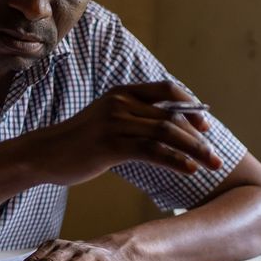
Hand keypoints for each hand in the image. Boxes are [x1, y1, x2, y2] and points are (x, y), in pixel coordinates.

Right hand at [12, 81, 221, 188]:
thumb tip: (168, 127)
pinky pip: (151, 151)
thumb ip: (134, 118)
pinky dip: (174, 161)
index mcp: (122, 92)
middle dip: (199, 138)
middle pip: (172, 117)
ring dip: (194, 151)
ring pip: (166, 133)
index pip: (167, 90)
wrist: (44, 154)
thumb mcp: (108, 120)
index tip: (206, 126)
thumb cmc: (79, 142)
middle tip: (217, 157)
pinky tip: (189, 171)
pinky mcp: (111, 144)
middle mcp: (121, 103)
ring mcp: (115, 123)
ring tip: (211, 166)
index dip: (190, 105)